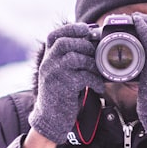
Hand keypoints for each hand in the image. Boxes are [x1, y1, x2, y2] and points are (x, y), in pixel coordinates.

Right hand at [29, 23, 105, 144]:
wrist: (50, 118)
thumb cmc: (61, 92)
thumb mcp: (60, 71)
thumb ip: (70, 56)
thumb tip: (92, 39)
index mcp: (47, 57)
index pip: (55, 35)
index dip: (71, 28)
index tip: (86, 29)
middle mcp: (47, 63)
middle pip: (64, 43)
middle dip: (84, 45)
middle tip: (95, 54)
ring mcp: (54, 75)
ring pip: (75, 58)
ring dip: (92, 63)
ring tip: (99, 71)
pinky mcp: (63, 87)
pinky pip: (83, 76)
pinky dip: (95, 80)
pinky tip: (99, 87)